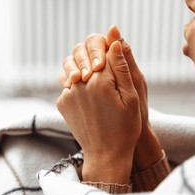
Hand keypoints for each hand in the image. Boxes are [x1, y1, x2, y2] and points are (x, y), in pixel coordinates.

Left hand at [57, 42, 140, 183]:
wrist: (106, 155)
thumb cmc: (125, 128)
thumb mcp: (132, 97)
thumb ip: (121, 66)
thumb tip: (113, 39)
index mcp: (100, 80)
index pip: (103, 48)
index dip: (111, 51)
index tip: (116, 61)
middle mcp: (79, 83)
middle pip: (85, 53)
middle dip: (96, 57)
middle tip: (107, 73)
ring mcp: (68, 93)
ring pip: (73, 66)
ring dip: (85, 68)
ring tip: (98, 84)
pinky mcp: (62, 103)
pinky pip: (68, 83)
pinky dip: (78, 84)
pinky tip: (90, 99)